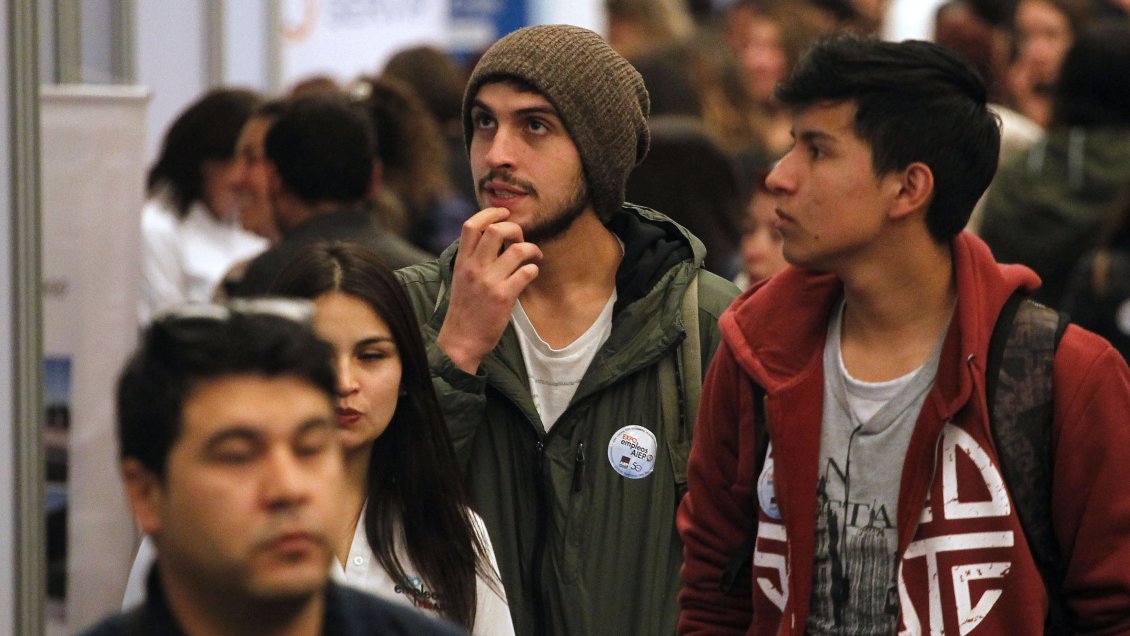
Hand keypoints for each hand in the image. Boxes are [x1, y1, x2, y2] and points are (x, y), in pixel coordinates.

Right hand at [437, 207, 541, 373]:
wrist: (461, 341)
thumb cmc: (465, 310)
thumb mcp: (461, 279)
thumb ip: (474, 259)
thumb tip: (494, 238)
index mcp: (462, 261)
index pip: (471, 225)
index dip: (490, 213)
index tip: (503, 213)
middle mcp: (474, 268)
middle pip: (496, 230)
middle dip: (514, 228)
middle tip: (520, 239)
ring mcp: (489, 282)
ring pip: (516, 250)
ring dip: (531, 249)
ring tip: (533, 256)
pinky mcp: (503, 297)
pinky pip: (527, 272)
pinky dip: (533, 270)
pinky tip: (530, 275)